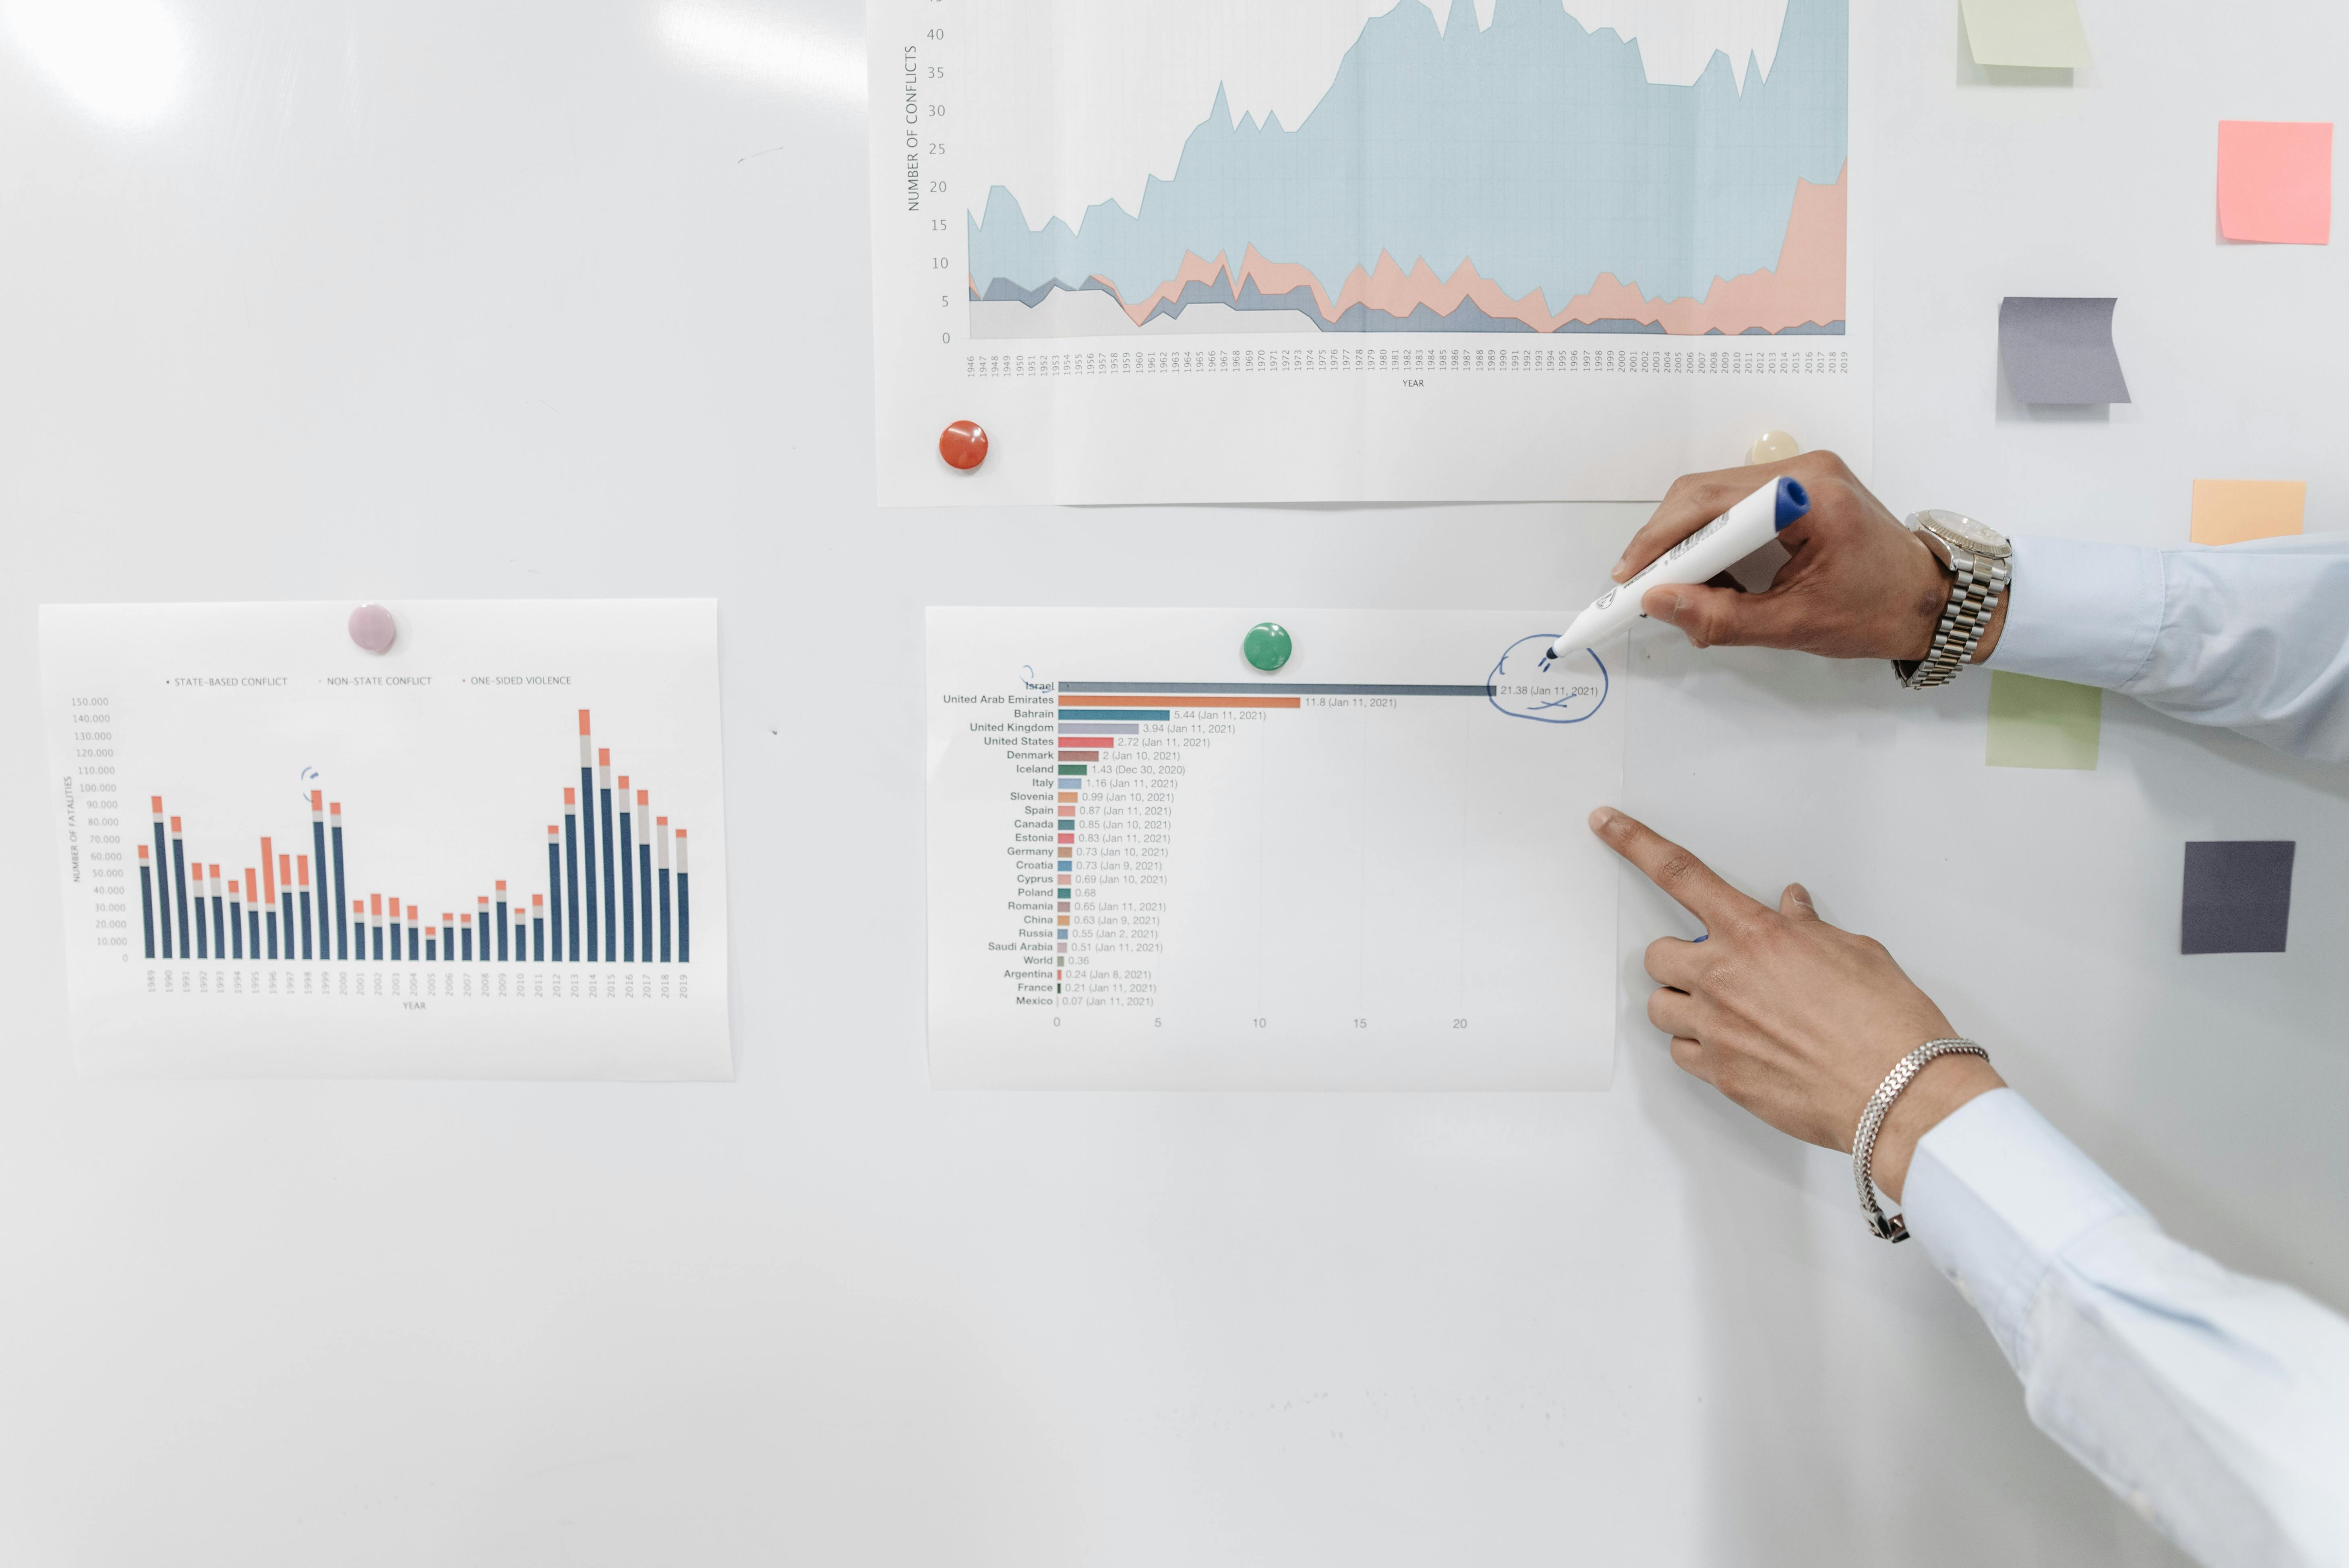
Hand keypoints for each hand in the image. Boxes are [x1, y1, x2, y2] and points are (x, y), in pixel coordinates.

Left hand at [1590, 806, 2002, 1199]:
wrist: (1900, 1092)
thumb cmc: (1886, 1022)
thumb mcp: (1855, 952)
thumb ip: (1810, 929)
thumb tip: (1794, 908)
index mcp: (1756, 935)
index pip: (1680, 874)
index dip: (1636, 843)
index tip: (1606, 823)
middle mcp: (1724, 978)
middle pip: (1658, 956)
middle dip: (1680, 960)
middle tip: (1718, 972)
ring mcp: (1717, 1029)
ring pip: (1660, 1008)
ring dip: (1683, 1005)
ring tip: (1728, 1014)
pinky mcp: (1721, 1075)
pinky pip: (1681, 1052)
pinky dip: (1698, 1048)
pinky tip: (1736, 1048)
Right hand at [1612, 450, 2006, 662]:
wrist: (1933, 600)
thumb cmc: (1880, 611)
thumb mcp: (1796, 624)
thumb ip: (1722, 616)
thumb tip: (1660, 602)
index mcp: (1809, 494)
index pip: (1711, 503)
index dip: (1663, 540)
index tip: (1632, 577)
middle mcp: (1804, 470)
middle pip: (1705, 491)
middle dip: (1667, 540)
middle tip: (1640, 585)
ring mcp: (1802, 474)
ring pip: (1715, 497)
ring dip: (1688, 542)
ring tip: (1677, 588)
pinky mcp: (1800, 487)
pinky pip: (1735, 504)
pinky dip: (1712, 539)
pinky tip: (1709, 576)